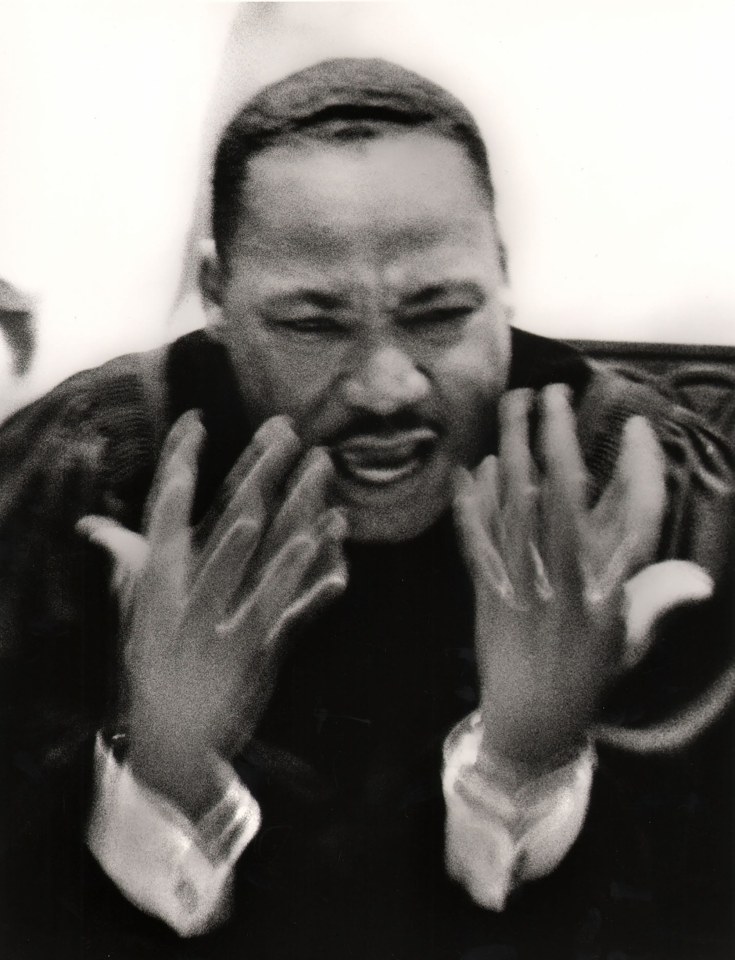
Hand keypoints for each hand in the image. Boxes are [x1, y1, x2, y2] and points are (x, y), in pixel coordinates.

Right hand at [78, 412, 346, 814]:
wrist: (168, 740)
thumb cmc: (153, 665)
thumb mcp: (138, 612)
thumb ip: (127, 562)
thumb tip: (95, 526)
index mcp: (159, 584)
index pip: (165, 511)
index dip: (180, 463)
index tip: (194, 420)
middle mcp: (190, 600)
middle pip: (232, 524)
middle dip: (261, 475)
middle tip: (287, 431)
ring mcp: (225, 629)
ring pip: (267, 570)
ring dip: (300, 531)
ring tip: (326, 497)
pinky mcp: (257, 657)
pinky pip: (292, 620)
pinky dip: (317, 595)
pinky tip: (341, 573)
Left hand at [454, 384, 665, 776]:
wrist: (531, 722)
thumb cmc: (590, 677)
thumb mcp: (632, 640)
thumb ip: (659, 599)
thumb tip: (700, 577)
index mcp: (612, 590)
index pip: (638, 519)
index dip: (642, 468)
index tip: (640, 428)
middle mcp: (568, 581)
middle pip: (563, 494)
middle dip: (556, 435)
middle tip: (552, 392)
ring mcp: (523, 585)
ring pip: (516, 506)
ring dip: (512, 450)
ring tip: (511, 407)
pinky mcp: (487, 593)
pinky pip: (476, 540)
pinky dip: (472, 504)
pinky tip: (472, 470)